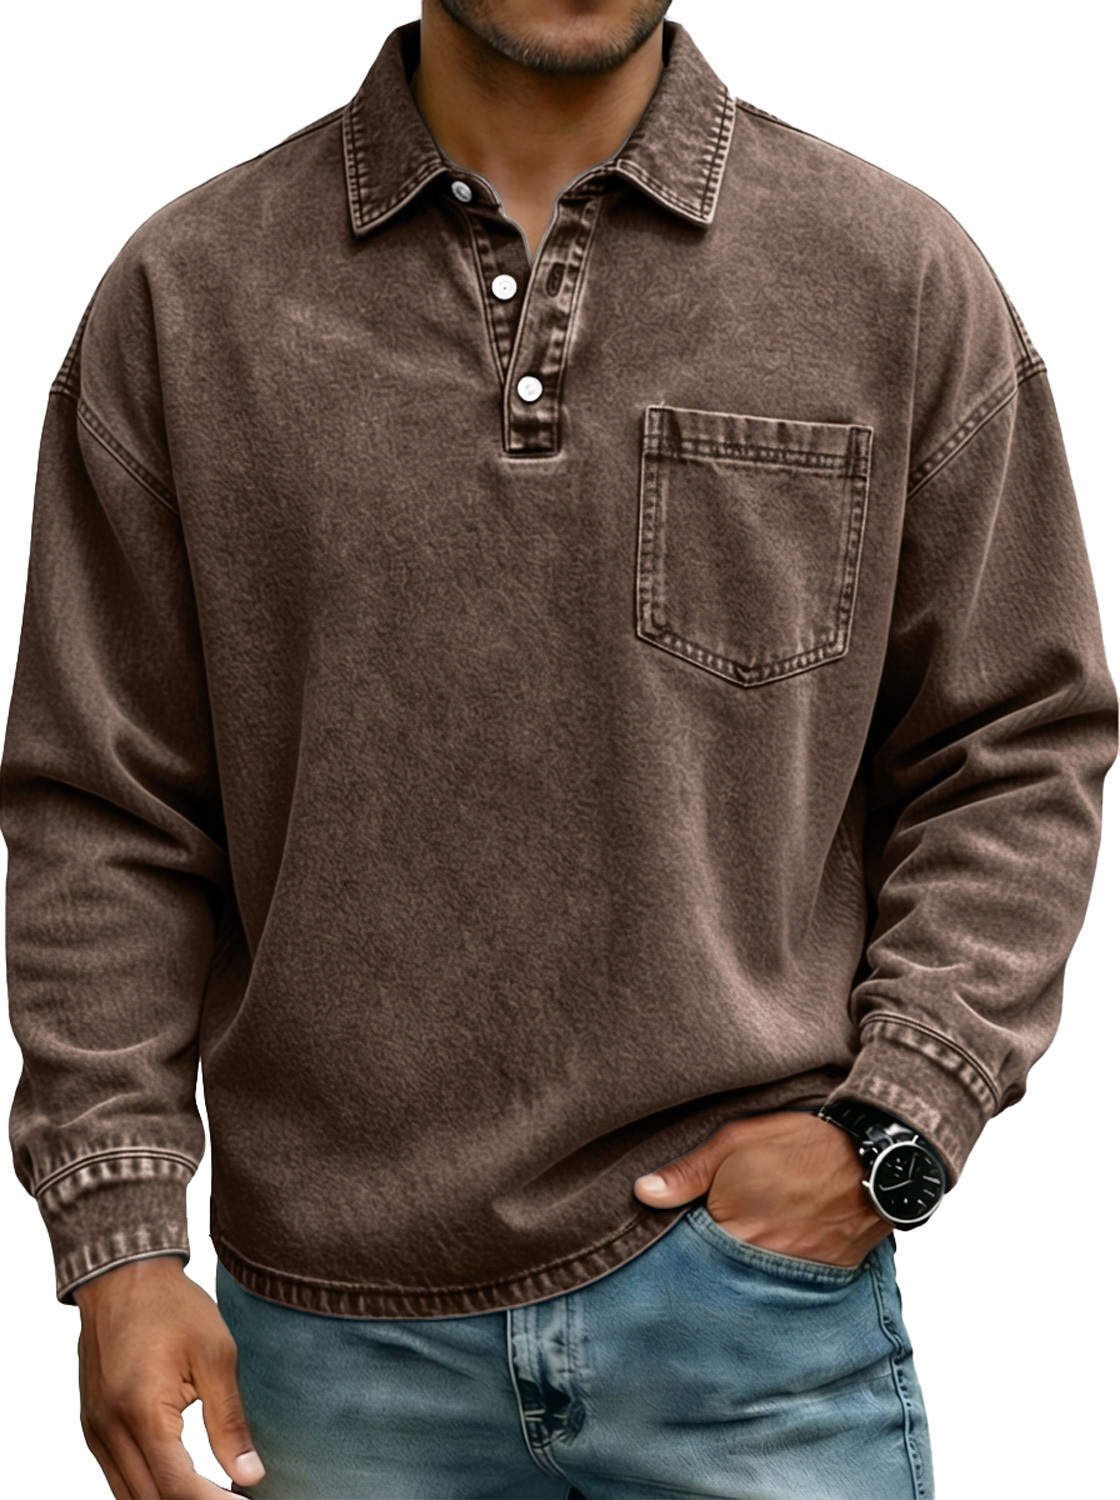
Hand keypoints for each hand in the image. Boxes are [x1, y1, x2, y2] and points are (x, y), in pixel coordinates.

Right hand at [73, 1254, 265, 1496]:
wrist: (123, 1275)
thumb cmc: (171, 1305)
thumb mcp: (215, 1354)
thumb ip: (229, 1421)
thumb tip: (250, 1475)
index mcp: (141, 1411)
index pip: (177, 1487)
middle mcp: (109, 1430)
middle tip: (233, 1498)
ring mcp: (96, 1431)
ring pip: (129, 1496)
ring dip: (169, 1499)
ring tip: (215, 1492)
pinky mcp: (94, 1427)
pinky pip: (118, 1476)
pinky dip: (149, 1487)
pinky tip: (183, 1481)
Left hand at [633, 1109, 893, 1268]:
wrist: (873, 1158)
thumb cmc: (801, 1145)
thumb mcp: (735, 1142)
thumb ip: (687, 1173)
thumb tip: (643, 1193)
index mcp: (731, 1228)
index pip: (685, 1256)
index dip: (674, 1252)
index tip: (661, 1253)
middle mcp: (759, 1261)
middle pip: (716, 1278)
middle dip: (703, 1272)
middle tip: (692, 1267)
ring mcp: (792, 1274)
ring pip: (749, 1287)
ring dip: (737, 1279)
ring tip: (731, 1268)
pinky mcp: (820, 1278)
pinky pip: (787, 1290)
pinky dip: (774, 1281)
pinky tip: (769, 1267)